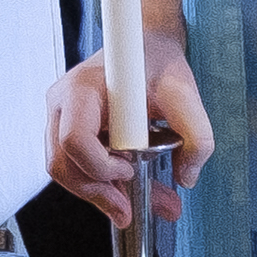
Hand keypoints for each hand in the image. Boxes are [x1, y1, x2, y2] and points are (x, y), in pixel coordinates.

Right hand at [45, 38, 208, 227]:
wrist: (142, 44)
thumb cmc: (156, 61)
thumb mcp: (184, 92)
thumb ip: (196, 134)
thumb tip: (186, 177)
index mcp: (84, 88)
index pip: (75, 140)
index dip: (101, 166)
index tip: (131, 169)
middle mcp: (62, 102)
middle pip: (62, 163)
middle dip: (96, 193)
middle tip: (129, 211)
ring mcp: (60, 117)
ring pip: (64, 170)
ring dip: (99, 194)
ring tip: (134, 205)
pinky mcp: (66, 129)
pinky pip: (73, 166)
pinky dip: (99, 184)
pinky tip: (127, 188)